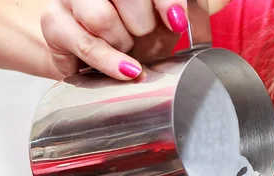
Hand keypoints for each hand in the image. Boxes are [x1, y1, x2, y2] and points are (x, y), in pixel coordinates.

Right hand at [40, 0, 230, 77]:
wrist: (91, 59)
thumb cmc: (133, 36)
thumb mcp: (164, 20)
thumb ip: (184, 9)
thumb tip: (219, 0)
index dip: (167, 2)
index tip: (178, 24)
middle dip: (143, 26)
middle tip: (144, 39)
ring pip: (101, 17)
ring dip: (123, 44)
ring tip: (128, 53)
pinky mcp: (54, 23)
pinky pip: (86, 45)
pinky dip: (110, 62)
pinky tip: (128, 69)